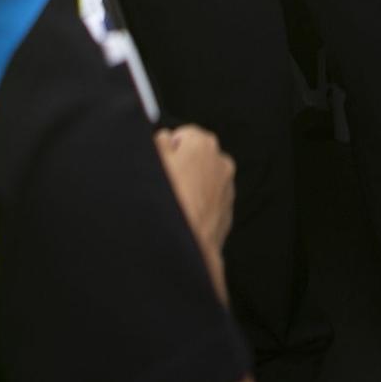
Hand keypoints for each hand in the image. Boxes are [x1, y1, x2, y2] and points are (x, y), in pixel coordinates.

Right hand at [156, 126, 234, 302]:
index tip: (159, 163)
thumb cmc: (168, 201)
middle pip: (195, 157)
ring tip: (173, 203)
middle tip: (164, 184)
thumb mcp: (153, 161)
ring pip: (203, 180)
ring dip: (191, 187)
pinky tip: (184, 216)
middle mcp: (221, 162)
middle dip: (181, 167)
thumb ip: (158, 141)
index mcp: (203, 144)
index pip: (182, 134)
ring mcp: (227, 188)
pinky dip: (198, 206)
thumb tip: (164, 137)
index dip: (167, 149)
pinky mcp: (227, 211)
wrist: (187, 246)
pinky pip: (209, 202)